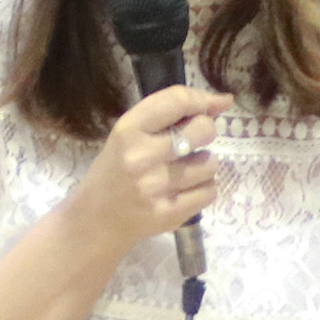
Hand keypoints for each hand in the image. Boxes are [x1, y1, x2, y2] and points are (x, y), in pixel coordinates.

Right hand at [67, 84, 232, 259]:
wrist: (96, 220)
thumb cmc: (115, 170)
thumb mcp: (128, 134)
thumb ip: (168, 115)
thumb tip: (223, 101)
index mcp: (128, 130)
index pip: (177, 101)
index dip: (202, 99)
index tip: (215, 105)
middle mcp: (141, 156)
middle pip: (202, 130)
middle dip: (205, 132)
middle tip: (192, 143)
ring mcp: (155, 187)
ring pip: (210, 164)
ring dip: (203, 165)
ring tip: (184, 171)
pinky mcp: (168, 213)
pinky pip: (210, 191)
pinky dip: (203, 189)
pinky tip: (185, 190)